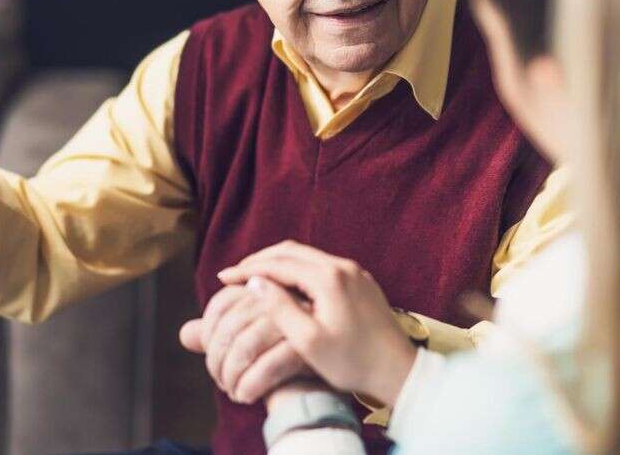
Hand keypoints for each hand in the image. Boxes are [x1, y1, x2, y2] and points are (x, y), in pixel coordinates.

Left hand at [178, 285, 310, 403]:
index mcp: (263, 287)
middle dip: (217, 361)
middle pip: (230, 327)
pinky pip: (267, 366)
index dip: (209, 334)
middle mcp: (279, 295)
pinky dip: (249, 386)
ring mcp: (295, 317)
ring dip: (231, 376)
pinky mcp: (307, 345)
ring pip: (245, 346)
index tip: (212, 359)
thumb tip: (186, 334)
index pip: (221, 304)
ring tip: (232, 391)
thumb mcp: (249, 342)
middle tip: (220, 381)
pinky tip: (245, 397)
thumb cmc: (282, 358)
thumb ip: (217, 335)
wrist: (324, 380)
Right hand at [218, 241, 416, 405]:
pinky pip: (320, 265)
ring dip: (278, 263)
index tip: (222, 279)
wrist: (397, 369)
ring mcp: (354, 272)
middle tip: (233, 274)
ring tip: (254, 278)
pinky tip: (285, 286)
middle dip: (259, 260)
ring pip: (306, 256)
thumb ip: (280, 309)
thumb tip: (255, 283)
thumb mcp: (308, 341)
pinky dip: (296, 270)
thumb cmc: (352, 362)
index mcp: (328, 278)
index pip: (278, 263)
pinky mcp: (360, 281)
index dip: (247, 269)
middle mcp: (342, 267)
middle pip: (291, 251)